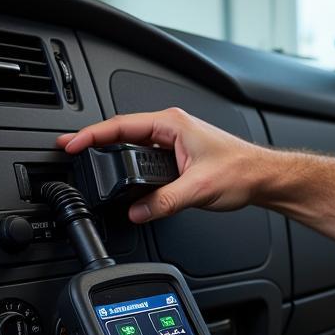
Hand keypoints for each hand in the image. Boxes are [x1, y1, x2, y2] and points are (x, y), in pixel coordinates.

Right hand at [57, 108, 267, 223]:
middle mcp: (171, 128)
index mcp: (172, 123)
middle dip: (94, 142)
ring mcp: (174, 141)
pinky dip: (128, 165)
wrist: (264, 178)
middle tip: (70, 152)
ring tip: (88, 162)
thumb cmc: (242, 171)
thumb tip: (137, 211)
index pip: (121, 125)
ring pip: (133, 146)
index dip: (91, 134)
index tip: (70, 144)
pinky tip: (120, 176)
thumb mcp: (199, 188)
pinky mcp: (177, 156)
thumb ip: (164, 202)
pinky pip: (144, 158)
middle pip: (122, 132)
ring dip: (111, 153)